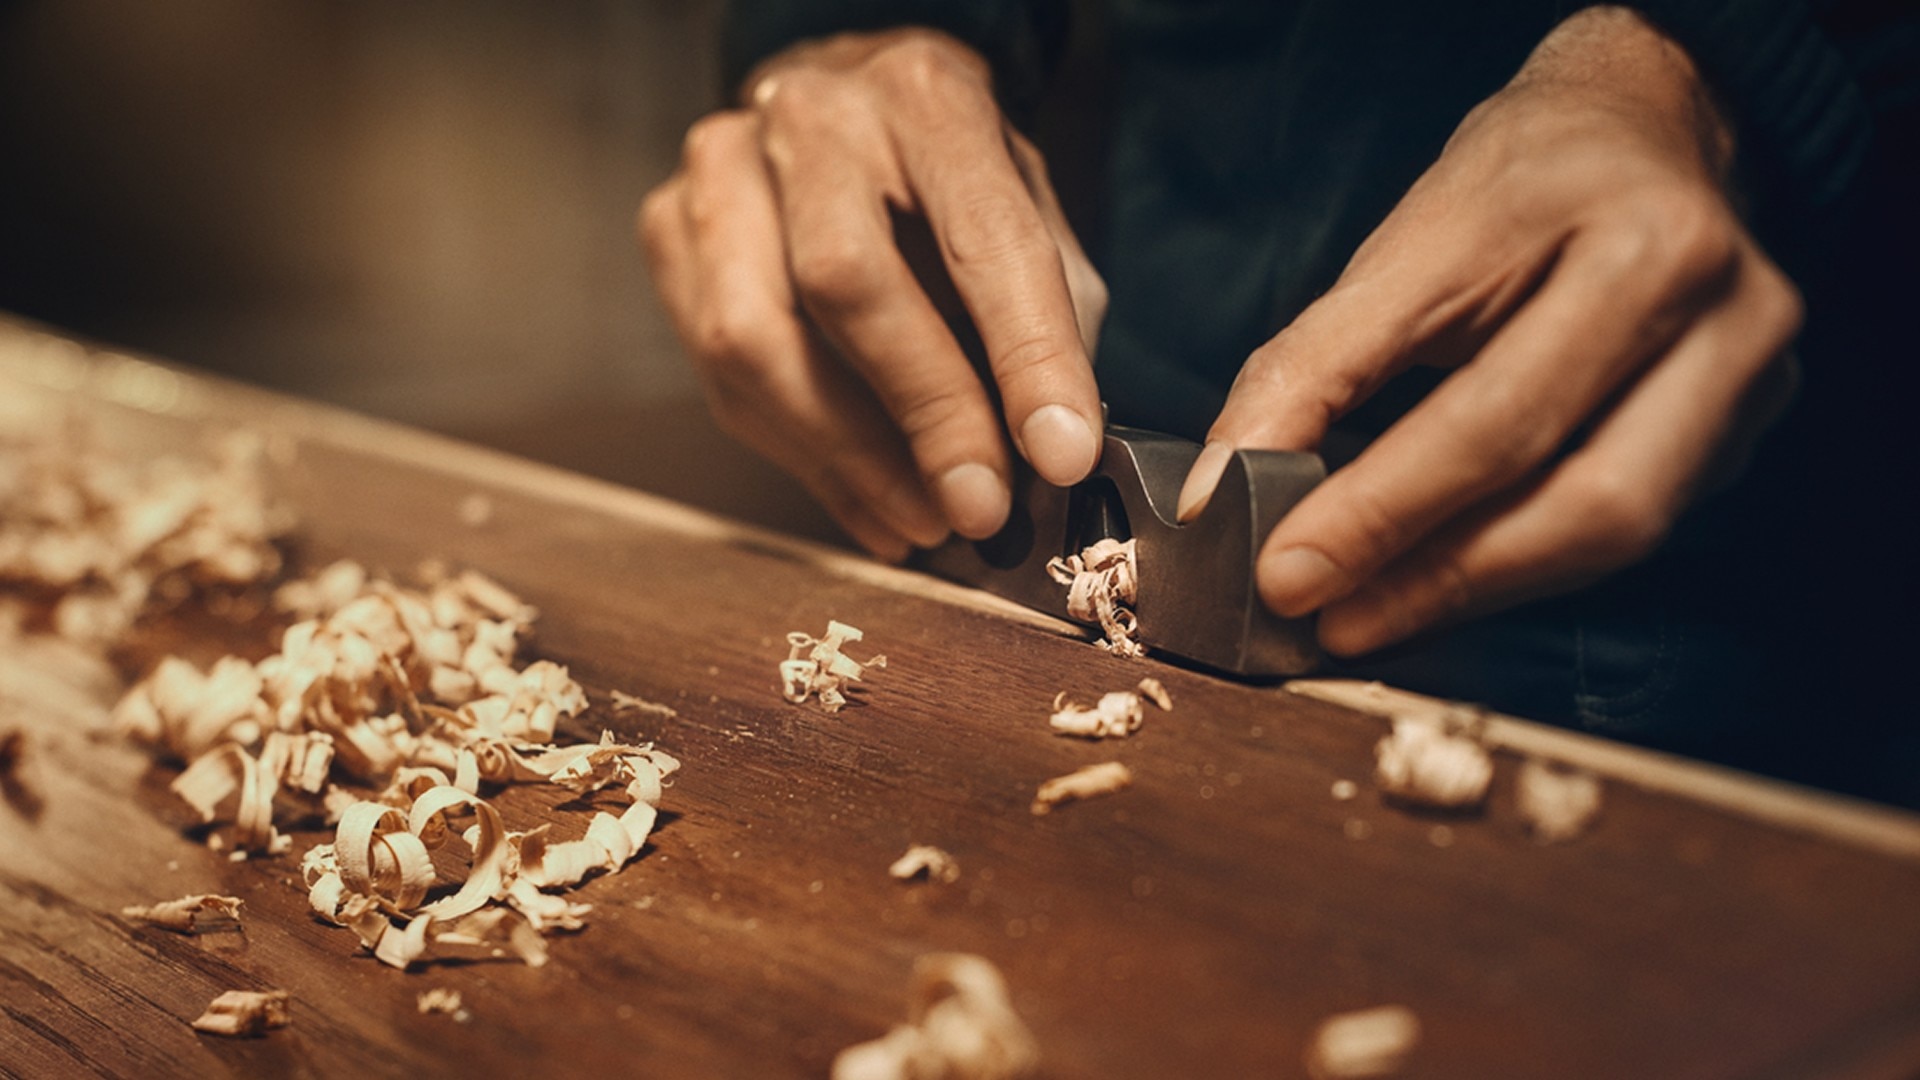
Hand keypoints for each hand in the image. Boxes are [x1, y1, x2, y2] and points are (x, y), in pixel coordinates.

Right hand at [639, 28, 1106, 560]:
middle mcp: (813, 116)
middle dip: (923, 415)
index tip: (1060, 455)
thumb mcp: (1032, 214)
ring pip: (756, 342)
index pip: (983, 235)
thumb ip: (1051, 318)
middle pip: (846, 283)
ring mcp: (723, 168)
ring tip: (923, 517)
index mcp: (928, 96)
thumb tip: (1050, 452)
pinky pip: (722, 378)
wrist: (848, 111)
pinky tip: (870, 500)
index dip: (1027, 355)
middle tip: (978, 505)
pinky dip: (805, 462)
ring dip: (849, 458)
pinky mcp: (669, 229)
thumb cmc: (948, 178)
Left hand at [1177, 6, 1801, 655]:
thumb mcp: (1405, 244)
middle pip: (1577, 487)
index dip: (1376, 504)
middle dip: (1433, 568)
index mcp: (1628, 236)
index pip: (1486, 407)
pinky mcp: (1744, 423)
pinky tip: (1438, 578)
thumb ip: (1312, 366)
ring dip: (1474, 586)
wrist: (1647, 125)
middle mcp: (1716, 304)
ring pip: (1614, 527)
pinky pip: (1626, 524)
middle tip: (1324, 613)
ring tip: (1366, 613)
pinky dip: (1517, 561)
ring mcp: (1750, 369)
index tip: (1281, 569)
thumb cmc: (1518, 184)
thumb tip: (1225, 487)